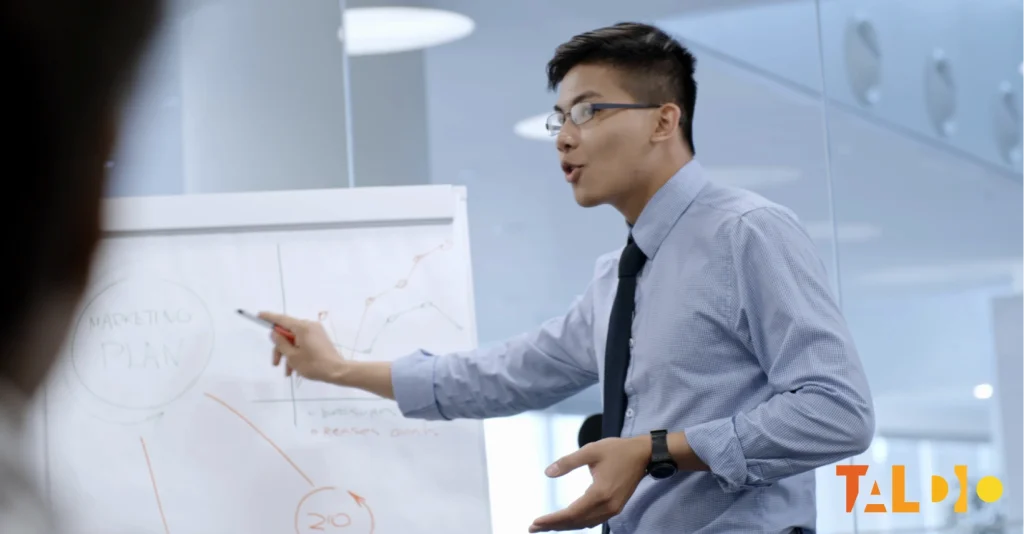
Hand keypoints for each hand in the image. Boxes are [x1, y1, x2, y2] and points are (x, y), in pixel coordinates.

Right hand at [258, 311, 344, 382]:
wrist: (337, 371)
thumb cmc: (313, 364)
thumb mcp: (292, 356)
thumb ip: (281, 343)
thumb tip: (274, 333)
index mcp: (302, 327)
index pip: (282, 319)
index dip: (269, 318)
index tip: (259, 315)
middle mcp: (309, 326)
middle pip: (288, 333)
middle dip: (280, 348)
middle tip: (275, 363)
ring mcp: (316, 332)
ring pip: (295, 340)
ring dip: (288, 354)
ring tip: (287, 372)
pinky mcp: (319, 339)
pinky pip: (303, 343)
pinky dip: (297, 353)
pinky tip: (295, 369)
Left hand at [529, 435, 650, 531]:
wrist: (643, 455)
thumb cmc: (617, 450)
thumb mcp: (591, 450)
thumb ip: (568, 462)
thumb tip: (547, 473)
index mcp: (600, 493)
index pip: (571, 514)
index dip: (552, 520)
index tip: (535, 522)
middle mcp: (607, 506)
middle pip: (576, 522)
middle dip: (553, 526)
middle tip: (532, 528)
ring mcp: (612, 509)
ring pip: (584, 524)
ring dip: (565, 526)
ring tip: (545, 526)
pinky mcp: (615, 508)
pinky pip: (593, 521)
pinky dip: (577, 523)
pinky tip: (567, 521)